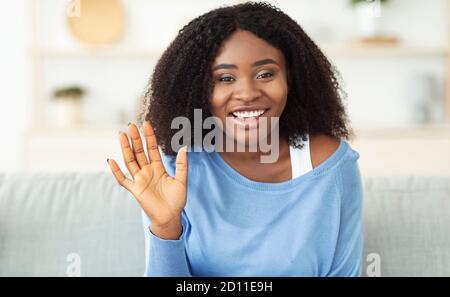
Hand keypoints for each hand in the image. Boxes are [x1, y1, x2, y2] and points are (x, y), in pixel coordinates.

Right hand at [107, 120, 187, 238]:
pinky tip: (111, 161)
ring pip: (130, 161)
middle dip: (135, 139)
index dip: (149, 136)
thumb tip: (184, 148)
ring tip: (121, 135)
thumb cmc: (177, 200)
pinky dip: (116, 171)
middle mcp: (147, 171)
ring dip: (125, 149)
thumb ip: (182, 165)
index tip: (146, 124)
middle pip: (139, 152)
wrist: (170, 217)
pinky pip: (123, 180)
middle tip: (131, 125)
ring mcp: (140, 179)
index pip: (151, 148)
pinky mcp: (135, 190)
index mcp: (158, 167)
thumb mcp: (182, 180)